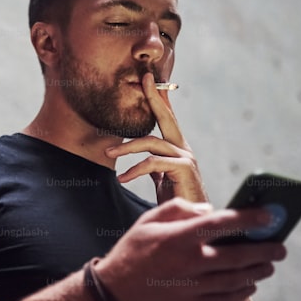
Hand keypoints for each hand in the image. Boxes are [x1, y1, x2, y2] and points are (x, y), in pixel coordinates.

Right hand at [94, 198, 285, 300]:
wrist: (113, 293)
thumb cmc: (132, 251)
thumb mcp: (148, 221)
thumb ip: (180, 209)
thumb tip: (210, 210)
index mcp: (179, 237)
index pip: (223, 224)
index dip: (250, 219)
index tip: (270, 216)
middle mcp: (189, 262)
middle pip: (238, 256)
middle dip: (265, 250)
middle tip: (280, 247)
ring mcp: (192, 287)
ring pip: (236, 279)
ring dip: (258, 271)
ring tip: (269, 265)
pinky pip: (226, 299)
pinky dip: (242, 292)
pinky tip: (250, 285)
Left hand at [105, 72, 205, 202]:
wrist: (192, 221)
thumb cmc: (177, 201)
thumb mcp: (162, 181)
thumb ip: (155, 168)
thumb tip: (145, 163)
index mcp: (177, 149)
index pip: (167, 119)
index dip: (158, 99)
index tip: (148, 80)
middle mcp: (183, 149)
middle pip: (167, 117)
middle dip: (155, 97)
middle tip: (143, 79)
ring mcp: (186, 157)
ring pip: (151, 142)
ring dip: (126, 147)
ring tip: (108, 154)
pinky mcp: (184, 169)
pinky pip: (153, 162)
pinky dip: (135, 170)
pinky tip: (122, 179)